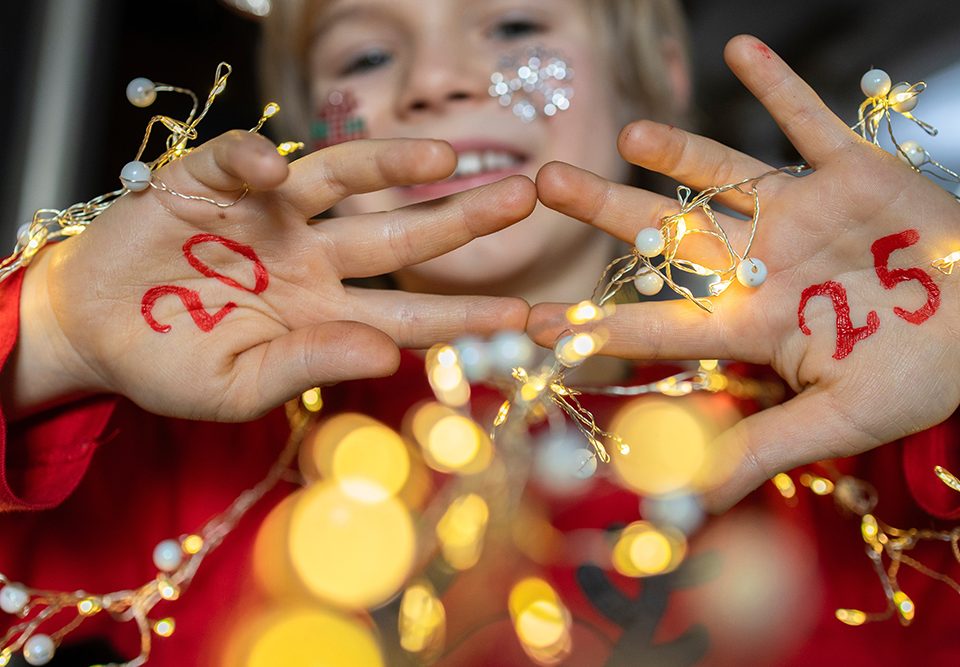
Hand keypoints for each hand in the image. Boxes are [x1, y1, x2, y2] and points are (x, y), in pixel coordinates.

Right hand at [11, 132, 534, 420]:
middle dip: (460, 218)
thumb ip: (307, 367)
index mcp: (324, 315)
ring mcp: (267, 216)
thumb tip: (384, 356)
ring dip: (389, 163)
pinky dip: (254, 161)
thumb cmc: (168, 364)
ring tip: (443, 155)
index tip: (524, 315)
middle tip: (523, 198)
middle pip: (398, 236)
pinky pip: (239, 162)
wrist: (93, 330)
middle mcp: (310, 258)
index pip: (409, 317)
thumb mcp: (237, 387)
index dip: (465, 316)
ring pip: (339, 177)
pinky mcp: (211, 183)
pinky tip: (273, 170)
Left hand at [528, 35, 959, 509]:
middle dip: (607, 209)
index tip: (532, 321)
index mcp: (753, 321)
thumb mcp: (838, 420)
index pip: (659, 321)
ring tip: (627, 127)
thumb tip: (689, 500)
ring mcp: (802, 215)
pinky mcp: (851, 174)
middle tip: (544, 184)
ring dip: (677, 147)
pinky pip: (809, 120)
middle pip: (669, 232)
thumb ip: (762, 449)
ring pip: (724, 174)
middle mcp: (762, 262)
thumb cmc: (919, 378)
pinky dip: (780, 84)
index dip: (597, 321)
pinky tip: (742, 46)